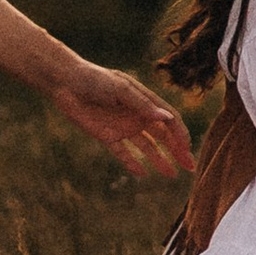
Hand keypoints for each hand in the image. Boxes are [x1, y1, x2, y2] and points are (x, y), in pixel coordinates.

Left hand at [50, 62, 195, 180]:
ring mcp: (123, 127)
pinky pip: (123, 153)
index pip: (169, 119)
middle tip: (189, 167)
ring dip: (160, 160)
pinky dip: (133, 164)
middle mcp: (137, 115)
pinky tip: (142, 174)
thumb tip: (167, 119)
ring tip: (172, 175)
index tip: (187, 148)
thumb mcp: (121, 89)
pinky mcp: (107, 136)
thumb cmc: (96, 79)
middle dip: (177, 150)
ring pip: (147, 147)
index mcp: (145, 101)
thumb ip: (143, 104)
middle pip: (163, 136)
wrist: (66, 83)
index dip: (180, 134)